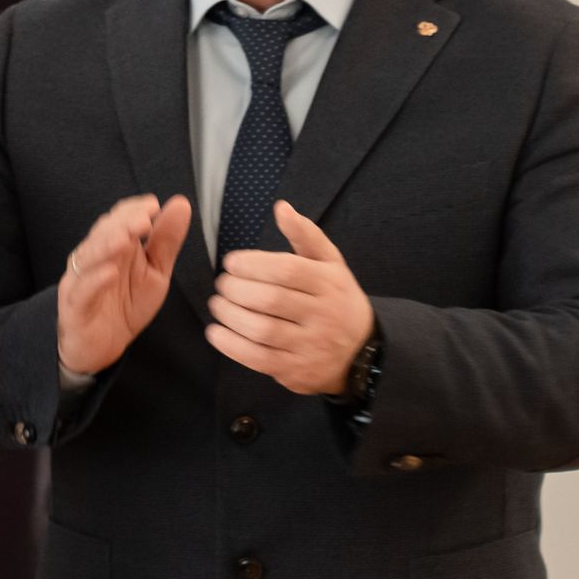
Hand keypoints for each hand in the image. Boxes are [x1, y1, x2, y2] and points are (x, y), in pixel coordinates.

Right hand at [57, 195, 191, 375]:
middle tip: (144, 219)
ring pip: (89, 257)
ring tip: (126, 239)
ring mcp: (81, 280)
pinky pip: (82, 290)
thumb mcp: (155, 272)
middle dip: (122, 224)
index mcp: (113, 246)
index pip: (118, 218)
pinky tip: (110, 273)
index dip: (133, 209)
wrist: (103, 348)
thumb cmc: (126, 305)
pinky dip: (95, 280)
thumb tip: (180, 205)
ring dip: (106, 246)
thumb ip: (165, 241)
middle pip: (103, 234)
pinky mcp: (74, 306)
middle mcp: (93, 258)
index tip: (153, 205)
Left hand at [205, 200, 374, 394]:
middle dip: (237, 290)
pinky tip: (216, 333)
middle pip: (271, 300)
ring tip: (217, 305)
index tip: (231, 262)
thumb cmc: (337, 300)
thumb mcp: (330, 264)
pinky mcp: (297, 371)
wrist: (362, 353)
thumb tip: (281, 207)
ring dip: (231, 316)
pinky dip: (232, 346)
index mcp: (329, 284)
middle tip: (222, 284)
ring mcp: (310, 346)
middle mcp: (322, 316)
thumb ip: (305, 234)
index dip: (253, 264)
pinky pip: (259, 359)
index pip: (288, 271)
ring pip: (263, 330)